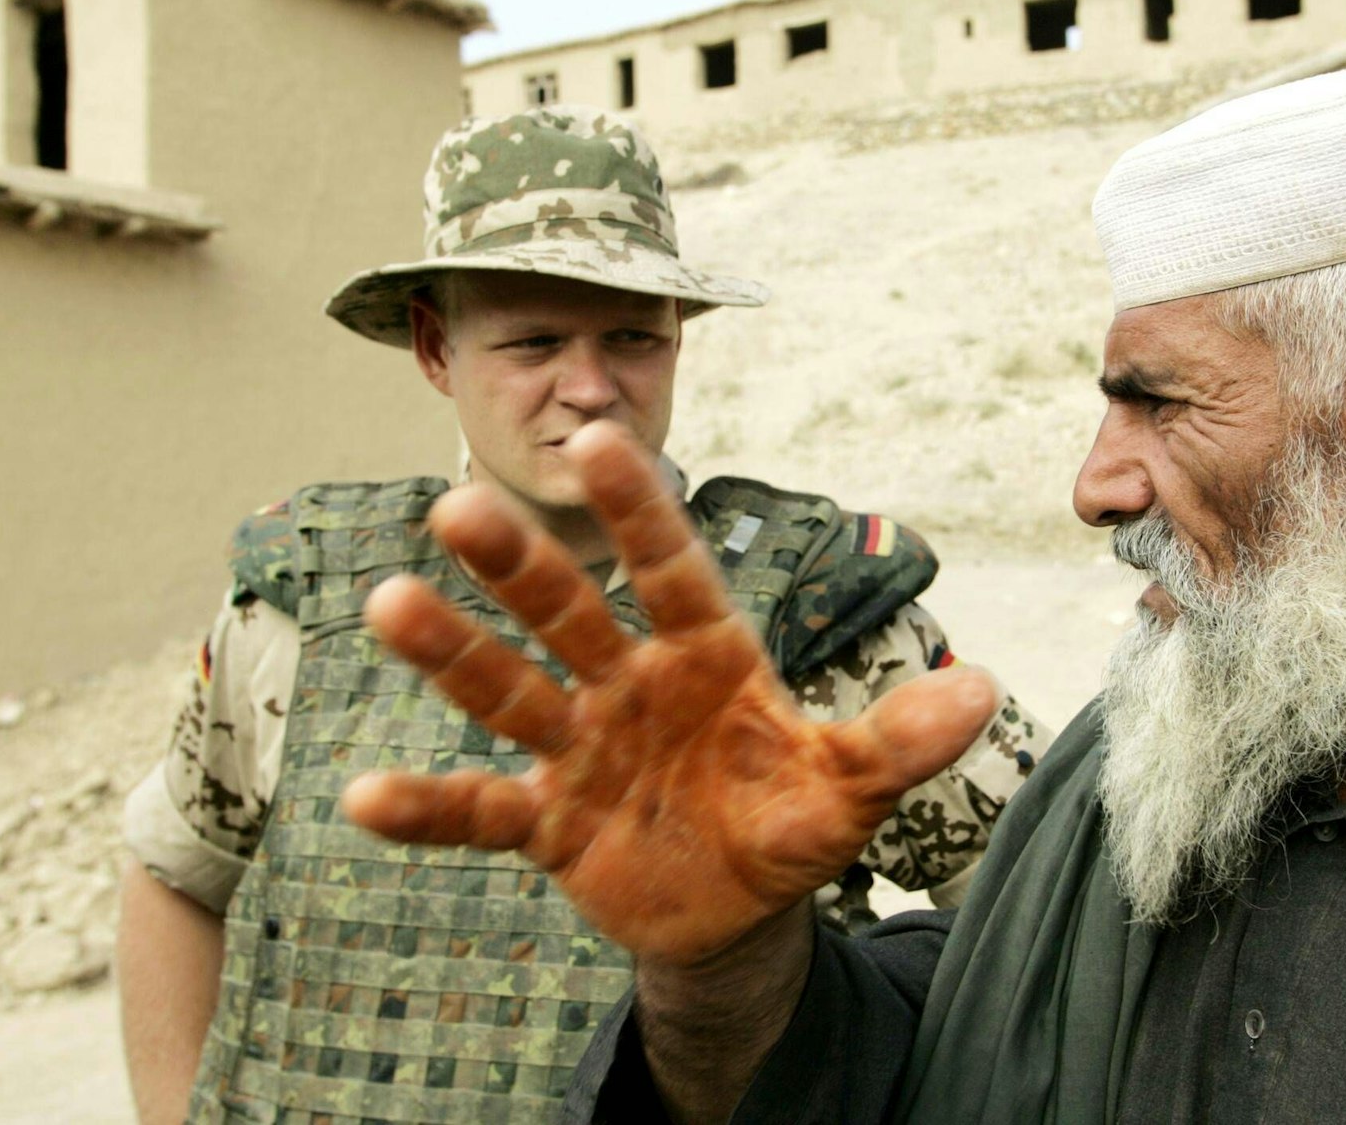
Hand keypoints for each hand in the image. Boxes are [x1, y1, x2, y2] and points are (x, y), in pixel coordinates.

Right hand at [342, 421, 996, 964]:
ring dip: (452, 654)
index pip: (672, 570)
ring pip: (509, 693)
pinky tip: (362, 799)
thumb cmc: (789, 819)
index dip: (639, 510)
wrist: (737, 908)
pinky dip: (429, 809)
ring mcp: (582, 750)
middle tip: (457, 504)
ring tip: (389, 604)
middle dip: (519, 566)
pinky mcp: (549, 823)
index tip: (600, 439)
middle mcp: (631, 685)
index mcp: (706, 656)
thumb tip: (983, 688)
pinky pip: (482, 811)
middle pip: (570, 613)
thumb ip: (899, 743)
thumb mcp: (851, 788)